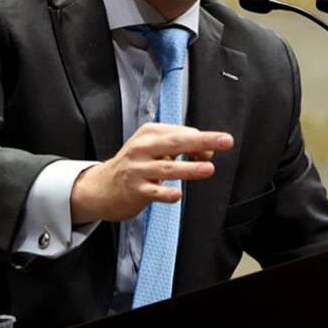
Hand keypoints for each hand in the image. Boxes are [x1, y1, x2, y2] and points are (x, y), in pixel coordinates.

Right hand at [70, 123, 233, 223]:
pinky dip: (165, 193)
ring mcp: (137, 169)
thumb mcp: (154, 149)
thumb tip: (208, 153)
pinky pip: (153, 192)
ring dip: (189, 168)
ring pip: (167, 167)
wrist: (101, 187)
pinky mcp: (134, 190)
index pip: (181, 133)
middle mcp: (142, 148)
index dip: (202, 141)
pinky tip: (177, 194)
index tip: (213, 150)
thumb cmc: (135, 165)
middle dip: (203, 141)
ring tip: (209, 169)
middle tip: (225, 141)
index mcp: (149, 133)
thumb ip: (180, 148)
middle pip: (176, 142)